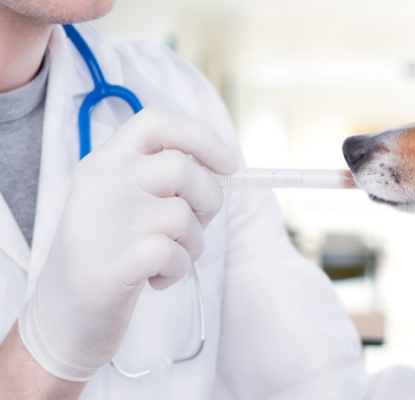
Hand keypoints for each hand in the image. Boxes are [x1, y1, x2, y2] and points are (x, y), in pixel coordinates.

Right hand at [17, 107, 237, 380]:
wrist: (66, 311)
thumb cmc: (114, 249)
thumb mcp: (126, 199)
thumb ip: (164, 177)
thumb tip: (225, 169)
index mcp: (105, 159)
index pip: (156, 121)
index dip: (201, 137)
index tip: (229, 165)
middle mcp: (101, 181)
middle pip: (182, 168)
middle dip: (210, 199)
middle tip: (200, 225)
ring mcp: (101, 220)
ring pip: (183, 215)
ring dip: (193, 243)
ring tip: (171, 257)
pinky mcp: (109, 263)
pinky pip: (174, 253)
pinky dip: (178, 270)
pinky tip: (158, 278)